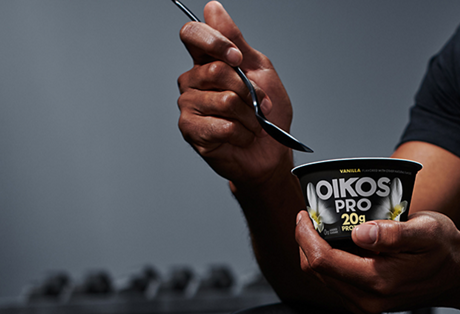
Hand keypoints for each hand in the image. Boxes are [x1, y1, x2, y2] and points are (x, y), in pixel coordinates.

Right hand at [177, 1, 294, 186]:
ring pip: (224, 100)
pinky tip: (241, 136)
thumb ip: (235, 39)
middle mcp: (192, 81)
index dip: (214, 41)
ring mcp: (189, 105)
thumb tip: (212, 8)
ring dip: (249, 115)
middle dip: (248, 89)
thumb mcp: (258, 68)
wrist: (270, 152)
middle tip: (260, 103)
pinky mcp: (191, 130)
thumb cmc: (267, 113)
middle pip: (215, 70)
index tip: (237, 58)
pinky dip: (242, 133)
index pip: (192, 34)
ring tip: (252, 123)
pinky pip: (222, 125)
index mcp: (206, 61)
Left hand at [295, 211, 459, 313]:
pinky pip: (335, 279)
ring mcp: (365, 303)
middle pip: (316, 269)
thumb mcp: (426, 231)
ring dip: (316, 249)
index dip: (306, 235)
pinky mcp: (366, 301)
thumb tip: (359, 232)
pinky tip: (339, 241)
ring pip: (322, 276)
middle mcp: (367, 299)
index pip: (322, 260)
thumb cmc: (445, 250)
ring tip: (324, 225)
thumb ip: (392, 233)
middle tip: (312, 215)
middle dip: (307, 240)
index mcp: (377, 280)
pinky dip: (330, 259)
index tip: (305, 214)